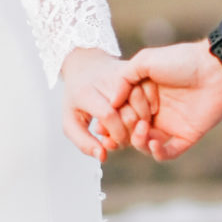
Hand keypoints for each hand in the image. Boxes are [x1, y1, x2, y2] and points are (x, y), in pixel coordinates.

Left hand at [60, 48, 157, 162]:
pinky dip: (151, 106)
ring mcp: (122, 73)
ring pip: (142, 103)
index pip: (108, 115)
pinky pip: (149, 90)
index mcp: (86, 92)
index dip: (116, 134)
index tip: (115, 141)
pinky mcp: (135, 69)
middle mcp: (105, 80)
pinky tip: (143, 114)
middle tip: (126, 138)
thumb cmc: (77, 97)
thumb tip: (102, 156)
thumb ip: (83, 142)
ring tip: (135, 128)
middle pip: (129, 113)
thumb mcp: (70, 120)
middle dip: (130, 133)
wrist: (85, 65)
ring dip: (143, 121)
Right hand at [118, 40, 221, 161]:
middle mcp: (156, 111)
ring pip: (146, 145)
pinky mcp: (187, 136)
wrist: (216, 68)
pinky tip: (153, 143)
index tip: (107, 116)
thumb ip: (123, 78)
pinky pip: (168, 153)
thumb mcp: (145, 61)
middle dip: (125, 130)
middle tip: (130, 120)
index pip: (122, 113)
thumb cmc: (182, 60)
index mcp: (145, 95)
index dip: (114, 117)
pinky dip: (157, 153)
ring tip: (143, 127)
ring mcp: (171, 125)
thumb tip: (111, 102)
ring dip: (139, 141)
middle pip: (131, 131)